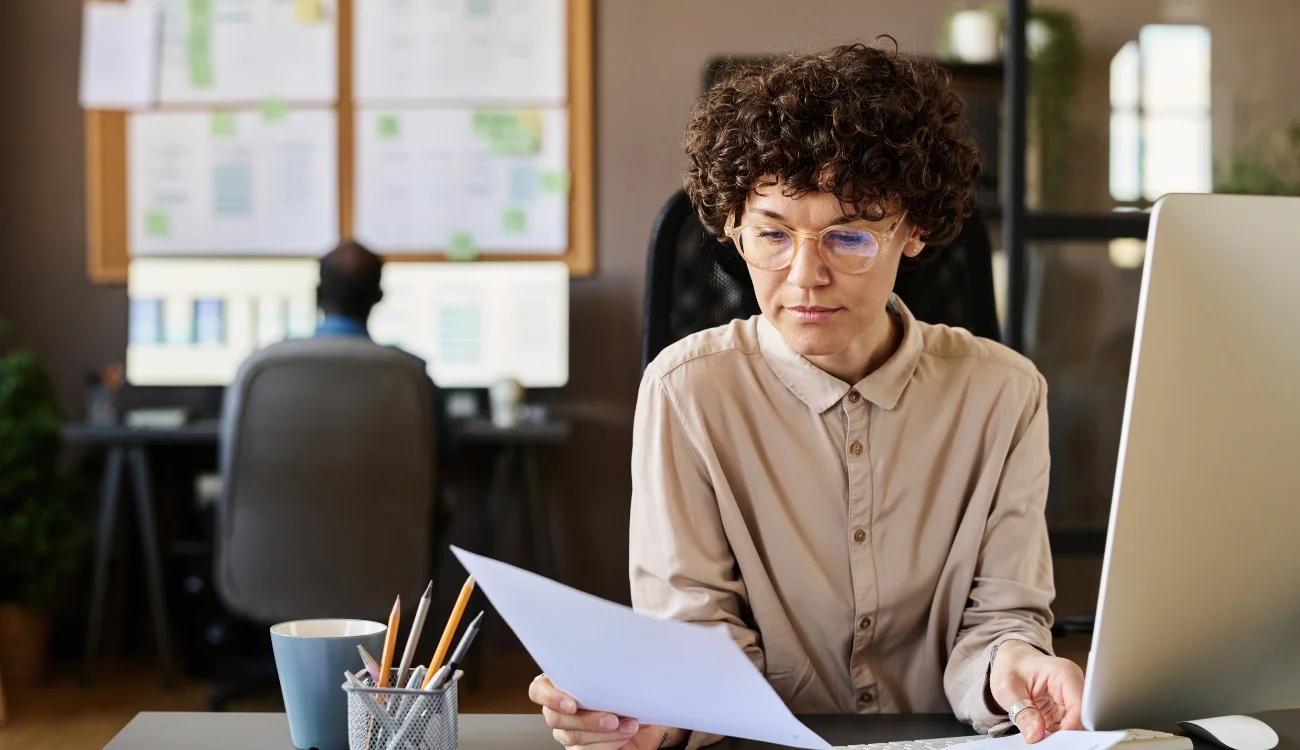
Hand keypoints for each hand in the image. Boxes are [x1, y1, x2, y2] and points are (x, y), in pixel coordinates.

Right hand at [530, 674, 686, 749]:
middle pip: (555, 718)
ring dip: (603, 733)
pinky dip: (608, 744)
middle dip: (587, 720)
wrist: (645, 718)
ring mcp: (568, 731)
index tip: (573, 704)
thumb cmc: (629, 692)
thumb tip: (614, 658)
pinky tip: (624, 734)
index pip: (539, 690)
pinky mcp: (579, 749)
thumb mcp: (620, 675)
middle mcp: (560, 709)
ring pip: (573, 736)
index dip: (551, 697)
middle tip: (612, 717)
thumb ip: (607, 669)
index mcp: (562, 684)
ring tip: (628, 725)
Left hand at [989, 641, 1085, 742]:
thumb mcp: (1007, 689)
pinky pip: (1064, 728)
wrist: (1011, 662)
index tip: (1056, 738)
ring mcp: (1070, 699)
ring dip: (1058, 734)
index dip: (1071, 725)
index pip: (1079, 705)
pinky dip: (1053, 733)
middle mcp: (1073, 686)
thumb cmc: (1010, 667)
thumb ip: (1023, 711)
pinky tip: (1040, 731)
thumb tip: (1035, 735)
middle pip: (1081, 718)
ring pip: (1074, 726)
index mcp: (1065, 674)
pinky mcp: (1064, 710)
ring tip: (1037, 733)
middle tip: (1044, 739)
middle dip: (1064, 732)